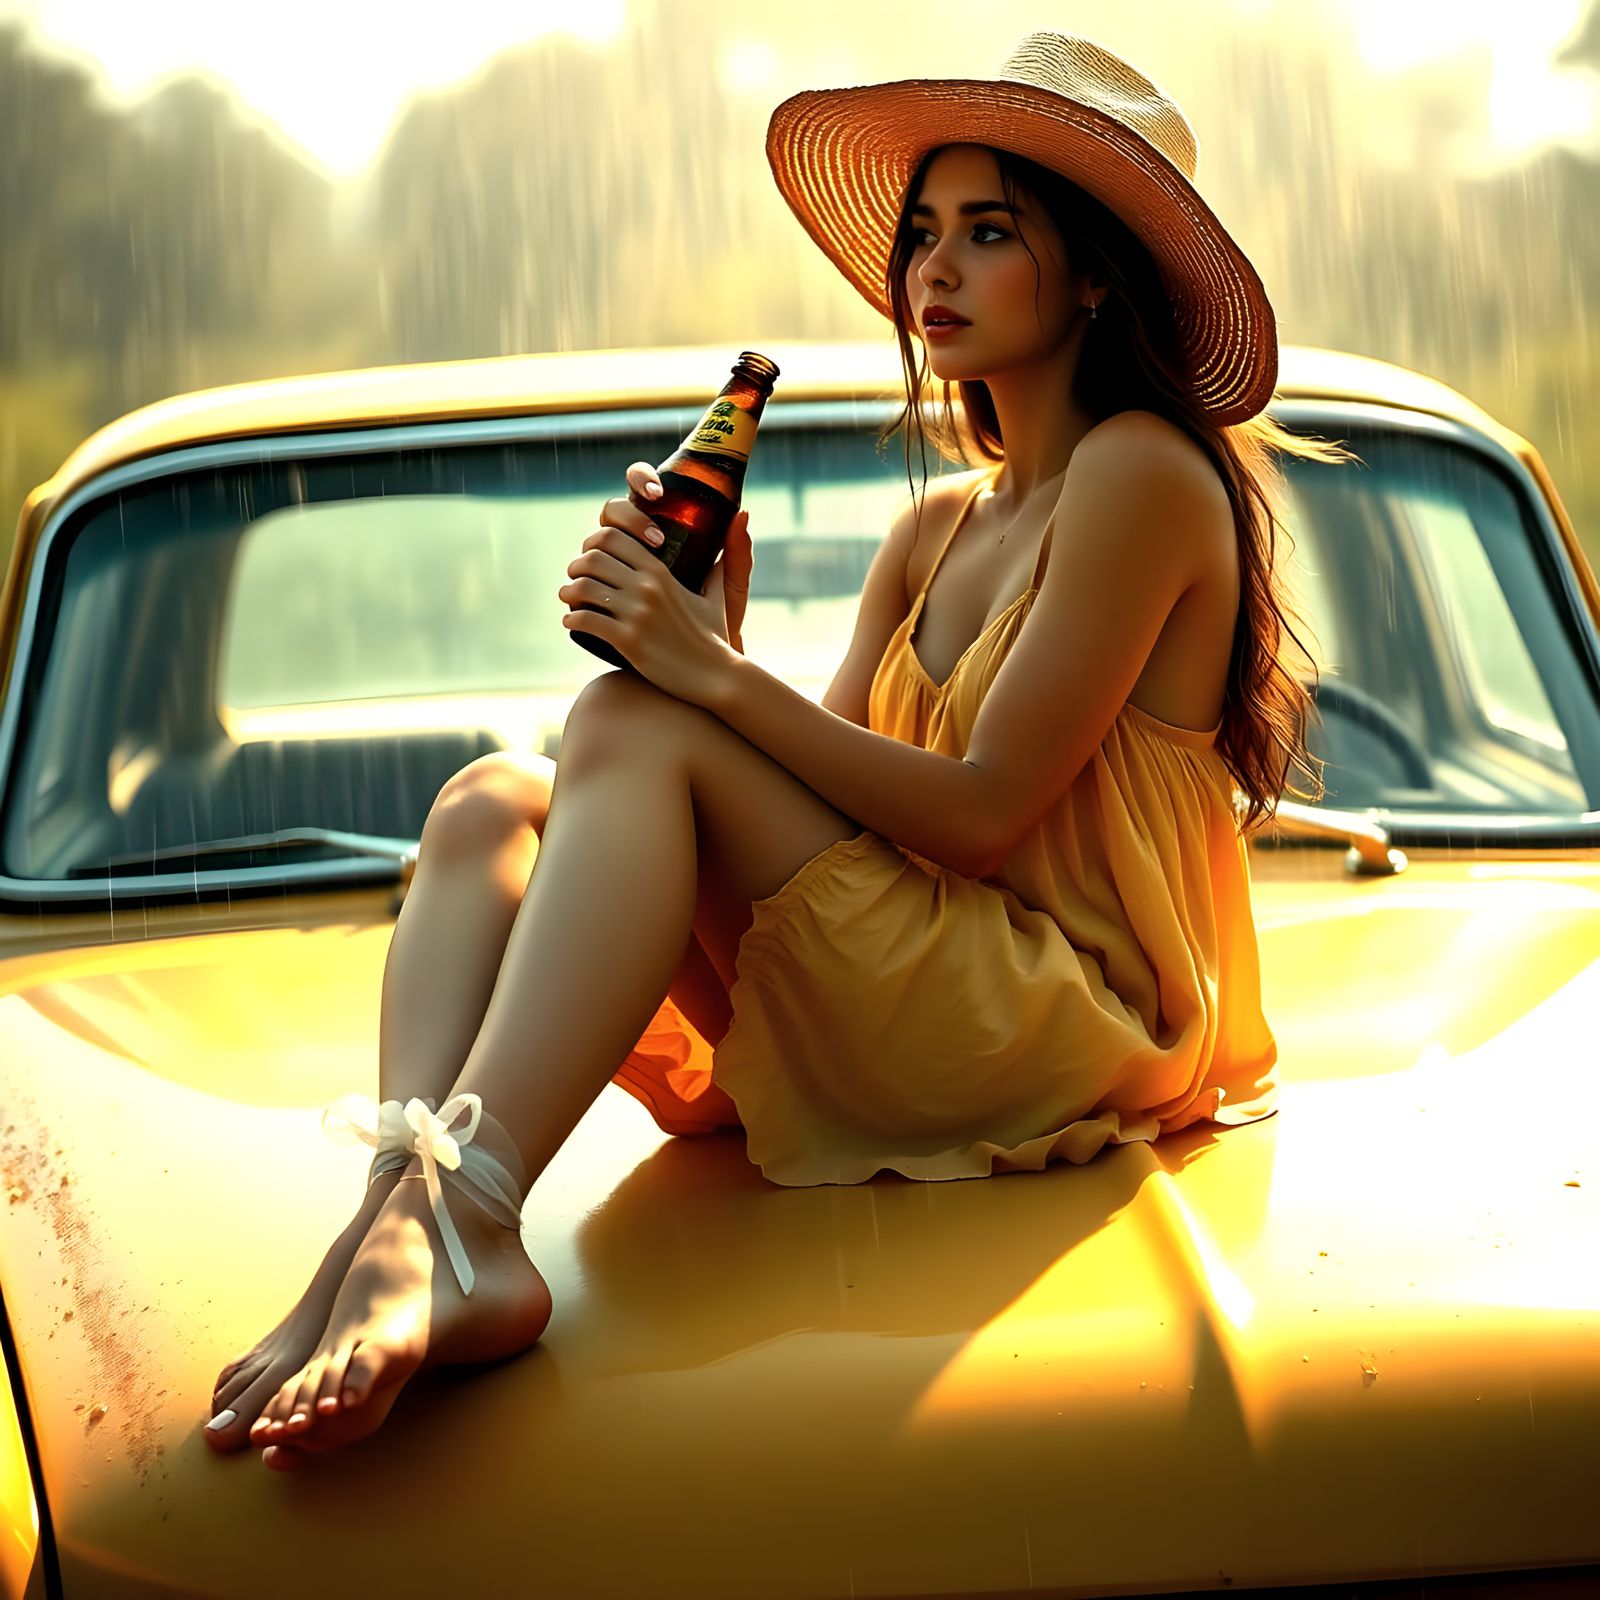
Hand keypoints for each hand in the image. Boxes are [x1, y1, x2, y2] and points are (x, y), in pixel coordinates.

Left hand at [558, 461, 751, 705]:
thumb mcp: (719, 595)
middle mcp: (647, 588)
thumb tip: (741, 518)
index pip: (613, 536)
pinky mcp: (628, 641)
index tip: (591, 555)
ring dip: (569, 592)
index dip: (594, 542)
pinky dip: (572, 619)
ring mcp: (636, 615)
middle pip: (592, 559)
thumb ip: (727, 560)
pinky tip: (570, 622)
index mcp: (661, 572)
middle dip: (576, 567)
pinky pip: (586, 620)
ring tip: (569, 599)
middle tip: (574, 578)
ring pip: (583, 589)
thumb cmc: (714, 638)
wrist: (716, 677)